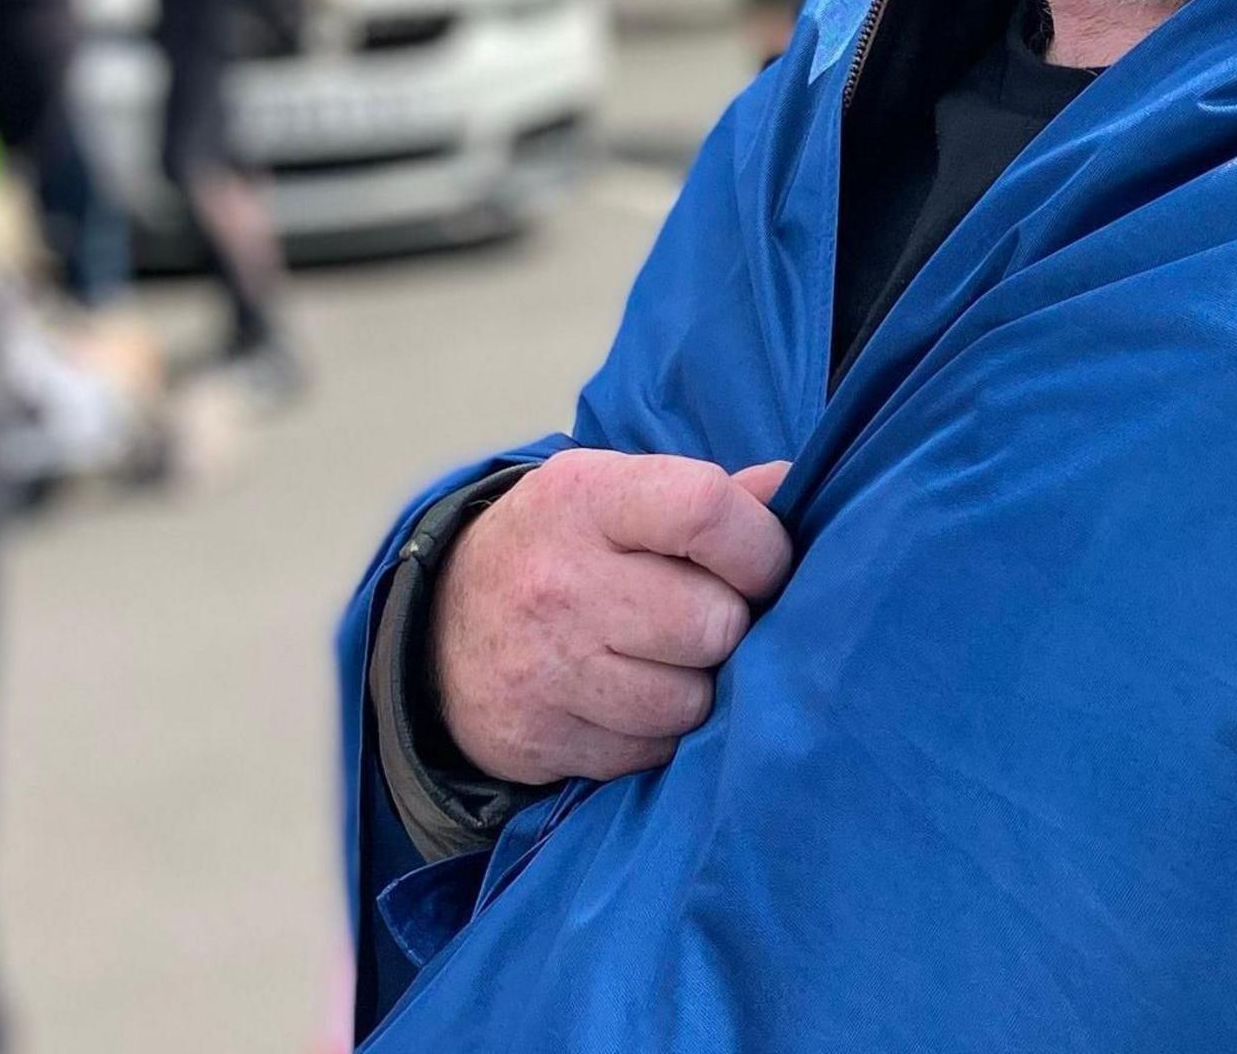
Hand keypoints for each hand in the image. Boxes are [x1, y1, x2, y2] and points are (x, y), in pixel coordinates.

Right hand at [433, 449, 793, 786]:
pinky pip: (650, 752)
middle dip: (729, 626)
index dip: (760, 547)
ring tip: (665, 659)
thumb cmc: (562, 547)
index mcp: (587, 499)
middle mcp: (561, 582)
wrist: (441, 626)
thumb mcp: (615, 495)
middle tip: (706, 619)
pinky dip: (656, 734)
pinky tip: (627, 698)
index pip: (706, 510)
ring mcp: (546, 669)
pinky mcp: (540, 740)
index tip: (764, 565)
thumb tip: (795, 485)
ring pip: (689, 700)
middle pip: (712, 623)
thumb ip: (709, 496)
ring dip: (697, 687)